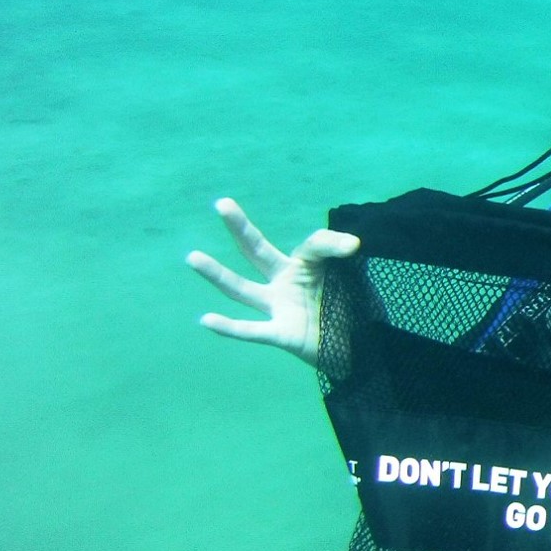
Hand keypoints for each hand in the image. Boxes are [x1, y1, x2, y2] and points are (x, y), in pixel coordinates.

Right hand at [186, 197, 360, 367]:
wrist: (357, 347)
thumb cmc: (348, 308)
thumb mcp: (351, 276)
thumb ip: (344, 255)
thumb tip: (353, 243)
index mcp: (303, 265)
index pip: (312, 245)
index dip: (333, 244)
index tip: (353, 247)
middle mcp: (284, 282)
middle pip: (257, 252)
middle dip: (240, 229)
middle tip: (222, 203)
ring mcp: (279, 307)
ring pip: (242, 290)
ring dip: (217, 275)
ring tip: (193, 257)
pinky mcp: (282, 334)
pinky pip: (252, 330)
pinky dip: (231, 327)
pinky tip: (207, 320)